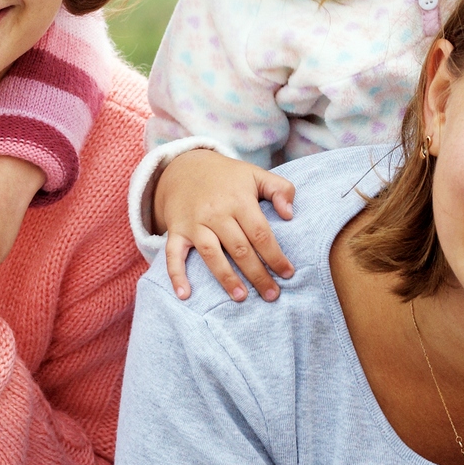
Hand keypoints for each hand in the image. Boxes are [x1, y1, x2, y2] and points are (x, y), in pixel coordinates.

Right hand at [150, 148, 295, 301]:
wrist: (184, 168)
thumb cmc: (227, 177)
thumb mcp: (255, 174)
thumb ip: (280, 189)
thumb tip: (290, 215)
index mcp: (238, 200)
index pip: (260, 234)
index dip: (275, 256)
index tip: (287, 273)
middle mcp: (215, 213)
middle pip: (239, 249)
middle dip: (257, 275)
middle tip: (272, 295)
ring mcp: (194, 223)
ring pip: (211, 254)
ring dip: (226, 278)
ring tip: (241, 297)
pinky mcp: (176, 231)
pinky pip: (173, 254)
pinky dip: (176, 275)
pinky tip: (185, 294)